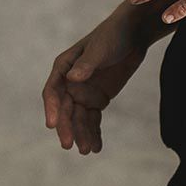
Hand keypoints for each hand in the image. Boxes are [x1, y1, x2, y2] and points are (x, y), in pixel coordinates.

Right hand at [43, 6, 149, 154]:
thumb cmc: (113, 35)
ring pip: (79, 118)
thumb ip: (87, 64)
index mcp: (64, 67)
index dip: (51, 108)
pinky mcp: (98, 99)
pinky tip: (96, 147)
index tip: (52, 125)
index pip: (52, 91)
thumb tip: (73, 78)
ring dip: (81, 134)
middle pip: (64, 109)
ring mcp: (83, 92)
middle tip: (69, 145)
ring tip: (86, 151)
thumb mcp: (100, 48)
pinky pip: (93, 120)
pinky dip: (94, 133)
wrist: (134, 34)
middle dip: (66, 127)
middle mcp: (70, 82)